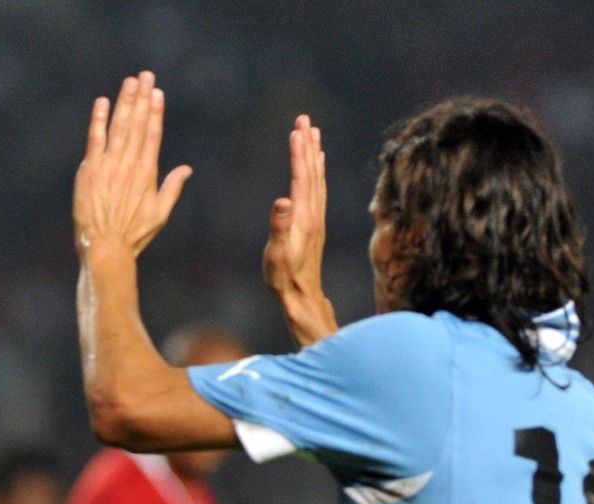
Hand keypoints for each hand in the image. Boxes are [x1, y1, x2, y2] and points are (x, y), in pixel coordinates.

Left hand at [74, 71, 192, 257]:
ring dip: (124, 103)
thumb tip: (187, 169)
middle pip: (137, 125)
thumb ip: (173, 188)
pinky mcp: (90, 171)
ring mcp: (109, 167)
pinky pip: (95, 140)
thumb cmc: (133, 235)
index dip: (155, 112)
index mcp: (148, 174)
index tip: (157, 92)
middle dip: (141, 98)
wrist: (105, 247)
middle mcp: (130, 166)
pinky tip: (102, 102)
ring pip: (119, 128)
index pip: (153, 135)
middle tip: (145, 76)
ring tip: (130, 82)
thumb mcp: (160, 214)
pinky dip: (98, 120)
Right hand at [263, 115, 336, 343]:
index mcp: (304, 216)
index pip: (302, 176)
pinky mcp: (314, 222)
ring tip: (312, 133)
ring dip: (314, 153)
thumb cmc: (284, 276)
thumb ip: (279, 226)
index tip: (297, 128)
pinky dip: (316, 170)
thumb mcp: (276, 253)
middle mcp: (314, 212)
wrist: (301, 294)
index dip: (299, 152)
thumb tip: (282, 199)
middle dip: (307, 144)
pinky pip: (317, 188)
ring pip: (317, 177)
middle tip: (304, 119)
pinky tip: (316, 164)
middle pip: (312, 171)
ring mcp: (316, 217)